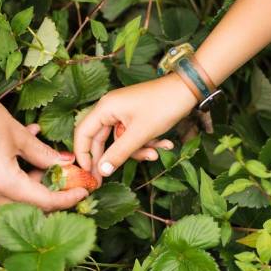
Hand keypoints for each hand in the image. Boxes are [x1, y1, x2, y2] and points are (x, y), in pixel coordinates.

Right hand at [0, 83, 87, 209]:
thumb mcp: (18, 134)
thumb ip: (43, 153)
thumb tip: (65, 162)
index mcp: (2, 182)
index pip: (43, 201)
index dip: (66, 198)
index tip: (82, 191)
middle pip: (28, 205)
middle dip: (50, 193)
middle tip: (67, 179)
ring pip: (13, 197)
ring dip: (32, 184)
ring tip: (43, 161)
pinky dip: (14, 177)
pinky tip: (22, 155)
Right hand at [74, 74, 196, 178]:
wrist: (188, 90)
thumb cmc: (163, 106)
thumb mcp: (139, 134)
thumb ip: (118, 153)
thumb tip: (102, 171)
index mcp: (105, 108)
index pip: (83, 133)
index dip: (82, 154)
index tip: (87, 173)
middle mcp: (110, 109)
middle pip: (101, 139)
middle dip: (111, 158)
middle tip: (104, 180)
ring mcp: (123, 112)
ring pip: (120, 140)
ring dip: (137, 150)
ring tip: (155, 154)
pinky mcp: (135, 116)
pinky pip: (133, 135)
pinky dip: (146, 143)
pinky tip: (164, 144)